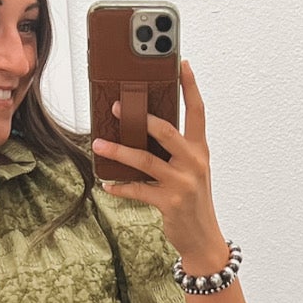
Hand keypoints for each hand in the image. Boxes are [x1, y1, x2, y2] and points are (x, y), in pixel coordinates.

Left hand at [91, 57, 229, 270]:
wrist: (204, 238)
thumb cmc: (192, 201)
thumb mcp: (190, 171)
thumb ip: (174, 151)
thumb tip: (141, 132)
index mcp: (200, 150)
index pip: (197, 111)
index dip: (190, 86)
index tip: (182, 63)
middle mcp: (194, 162)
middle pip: (166, 131)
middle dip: (139, 117)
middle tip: (115, 106)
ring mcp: (182, 183)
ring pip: (145, 160)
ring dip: (118, 151)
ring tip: (98, 143)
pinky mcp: (170, 202)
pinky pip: (138, 190)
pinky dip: (120, 187)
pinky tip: (107, 184)